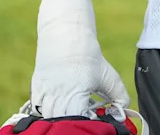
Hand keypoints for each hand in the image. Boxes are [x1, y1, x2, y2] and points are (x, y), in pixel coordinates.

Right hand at [30, 0, 131, 117]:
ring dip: (59, 119)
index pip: (76, 123)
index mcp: (75, 95)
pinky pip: (38, 108)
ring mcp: (43, 93)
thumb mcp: (108, 75)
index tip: (94, 123)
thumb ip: (118, 95)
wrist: (66, 34)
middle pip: (59, 124)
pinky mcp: (36, 88)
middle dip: (71, 125)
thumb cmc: (88, 55)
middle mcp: (56, 97)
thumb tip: (124, 110)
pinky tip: (59, 106)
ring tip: (72, 112)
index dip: (85, 126)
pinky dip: (47, 111)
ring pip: (47, 118)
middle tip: (83, 119)